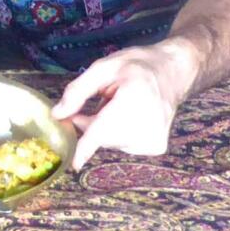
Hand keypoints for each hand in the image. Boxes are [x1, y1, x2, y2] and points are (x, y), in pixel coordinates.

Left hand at [50, 45, 190, 168]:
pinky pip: (123, 145)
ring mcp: (155, 138)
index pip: (106, 128)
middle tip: (97, 103)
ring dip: (106, 129)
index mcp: (136, 97)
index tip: (74, 164)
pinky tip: (130, 117)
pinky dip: (119, 134)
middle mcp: (150, 123)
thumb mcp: (103, 68)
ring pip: (111, 142)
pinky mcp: (155, 147)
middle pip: (104, 136)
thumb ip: (78, 91)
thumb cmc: (136, 66)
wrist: (172, 72)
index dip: (87, 146)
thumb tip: (57, 115)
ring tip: (121, 106)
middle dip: (90, 125)